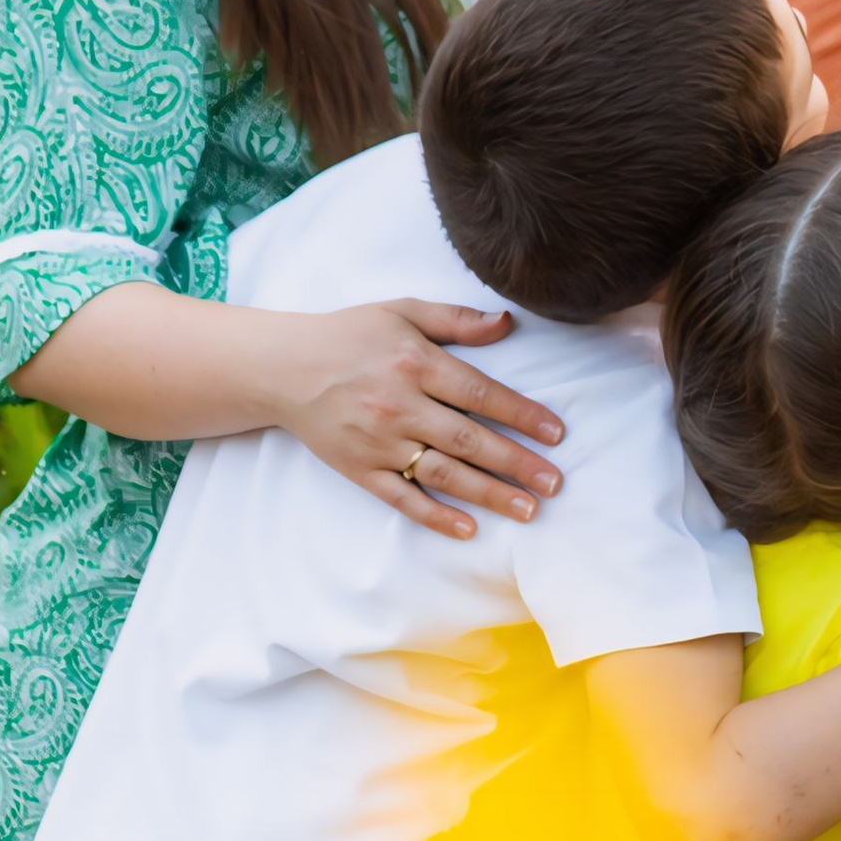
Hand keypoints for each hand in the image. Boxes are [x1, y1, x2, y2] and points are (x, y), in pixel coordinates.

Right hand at [274, 301, 567, 542]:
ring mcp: (378, 442)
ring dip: (488, 494)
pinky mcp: (359, 470)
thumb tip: (507, 323)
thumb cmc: (350, 335)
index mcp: (415, 363)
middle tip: (555, 483)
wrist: (283, 368)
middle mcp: (399, 406)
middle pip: (468, 439)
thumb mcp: (402, 311)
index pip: (481, 393)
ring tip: (528, 509)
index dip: (522, 414)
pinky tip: (469, 528)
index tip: (556, 434)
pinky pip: (402, 499)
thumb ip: (456, 320)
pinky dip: (435, 515)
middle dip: (516, 463)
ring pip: (442, 473)